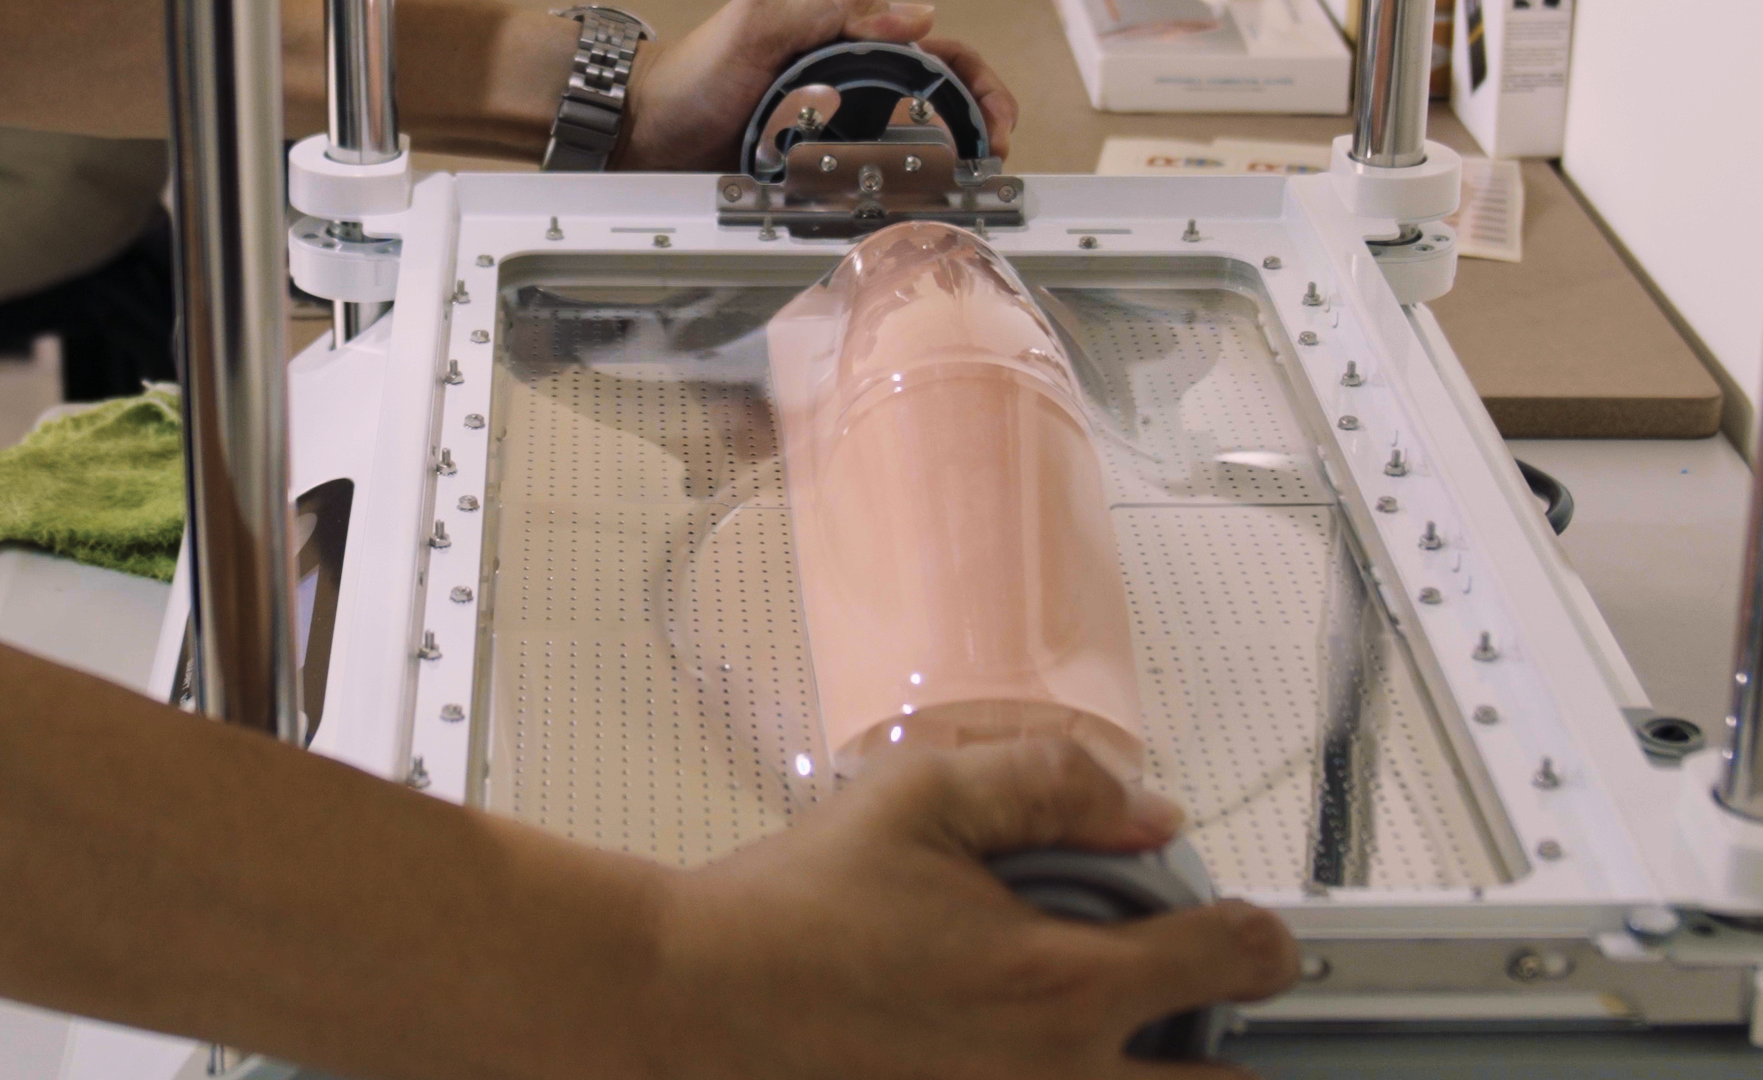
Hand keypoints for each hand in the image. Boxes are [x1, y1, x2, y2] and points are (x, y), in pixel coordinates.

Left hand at [617, 0, 1016, 170]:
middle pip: (939, 94)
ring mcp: (838, 127)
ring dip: (949, 162)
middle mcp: (852, 79)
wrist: (643, 134)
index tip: (992, 117)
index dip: (974, 78)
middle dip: (980, 119)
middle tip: (996, 154)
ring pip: (914, 142)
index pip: (934, 47)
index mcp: (848, 34)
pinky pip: (873, 181)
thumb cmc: (692, 75)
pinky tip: (920, 208)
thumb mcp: (757, 23)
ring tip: (969, 185)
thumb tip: (914, 14)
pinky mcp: (819, 171)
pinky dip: (903, 193)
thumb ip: (826, 9)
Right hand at [646, 740, 1298, 1078]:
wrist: (697, 999)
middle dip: (1222, 1036)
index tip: (1241, 926)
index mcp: (1065, 984)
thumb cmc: (798, 904)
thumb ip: (1053, 783)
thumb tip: (1152, 809)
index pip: (1236, 961)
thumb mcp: (922, 795)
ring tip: (1114, 1032)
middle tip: (1178, 993)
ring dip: (1157, 1077)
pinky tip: (1027, 1051)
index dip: (1259, 933)